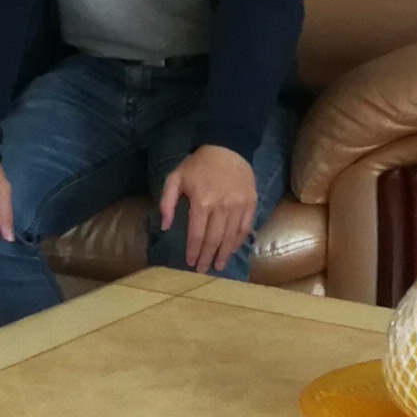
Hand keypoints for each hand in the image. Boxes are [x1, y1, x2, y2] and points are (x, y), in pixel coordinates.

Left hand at [156, 142, 262, 276]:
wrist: (227, 146)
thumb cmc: (198, 164)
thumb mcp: (175, 178)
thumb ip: (167, 202)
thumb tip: (165, 227)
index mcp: (201, 202)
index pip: (197, 235)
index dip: (193, 251)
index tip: (190, 263)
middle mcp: (221, 207)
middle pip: (214, 240)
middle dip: (207, 258)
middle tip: (203, 270)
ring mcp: (238, 206)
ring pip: (231, 237)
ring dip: (224, 254)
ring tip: (219, 266)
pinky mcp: (251, 203)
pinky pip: (245, 228)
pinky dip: (239, 241)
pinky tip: (233, 249)